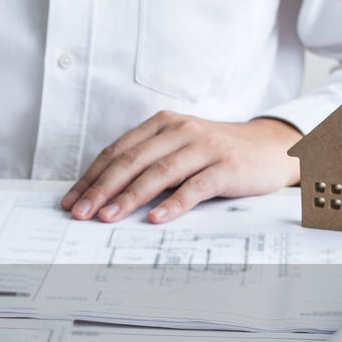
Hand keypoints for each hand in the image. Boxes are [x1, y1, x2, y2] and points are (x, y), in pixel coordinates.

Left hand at [60, 113, 302, 223]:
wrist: (270, 148)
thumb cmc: (217, 154)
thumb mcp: (179, 150)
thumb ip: (148, 163)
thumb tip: (104, 195)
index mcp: (162, 123)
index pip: (117, 151)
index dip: (91, 177)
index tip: (71, 200)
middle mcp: (180, 129)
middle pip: (132, 161)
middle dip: (101, 189)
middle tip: (80, 212)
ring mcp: (204, 146)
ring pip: (158, 172)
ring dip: (129, 197)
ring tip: (107, 217)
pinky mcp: (226, 166)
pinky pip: (195, 186)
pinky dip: (174, 204)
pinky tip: (155, 218)